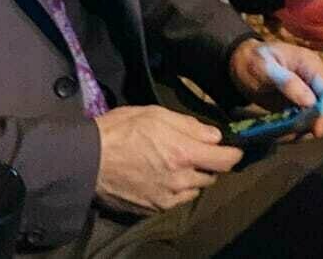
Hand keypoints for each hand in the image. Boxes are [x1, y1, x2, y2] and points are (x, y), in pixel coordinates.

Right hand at [93, 105, 242, 214]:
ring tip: (174, 165)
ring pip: (195, 189)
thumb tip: (215, 136)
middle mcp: (181, 180)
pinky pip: (176, 200)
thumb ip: (189, 126)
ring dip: (192, 178)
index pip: (226, 160)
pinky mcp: (154, 208)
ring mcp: (168, 197)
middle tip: (192, 151)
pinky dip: (176, 190)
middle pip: (211, 176)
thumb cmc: (120, 130)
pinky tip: (160, 177)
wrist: (88, 159)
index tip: (233, 148)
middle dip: (208, 164)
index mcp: (184, 154)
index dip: (234, 153)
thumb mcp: (155, 114)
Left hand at [227, 41, 322, 137]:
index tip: (316, 131)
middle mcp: (313, 80)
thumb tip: (310, 103)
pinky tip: (278, 134)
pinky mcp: (297, 105)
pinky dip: (293, 131)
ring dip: (301, 131)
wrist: (240, 62)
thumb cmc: (252, 59)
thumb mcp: (264, 67)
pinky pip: (302, 122)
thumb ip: (287, 82)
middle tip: (291, 135)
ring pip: (315, 119)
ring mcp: (307, 93)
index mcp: (310, 65)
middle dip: (313, 125)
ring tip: (279, 135)